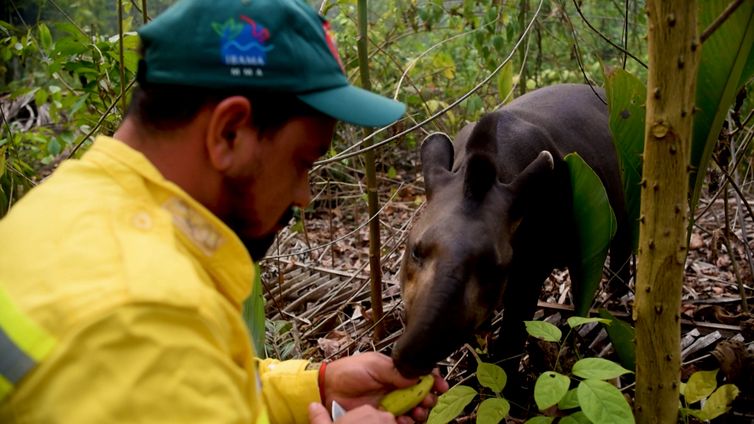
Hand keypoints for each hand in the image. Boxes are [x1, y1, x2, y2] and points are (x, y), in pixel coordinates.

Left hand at [322, 352, 448, 422]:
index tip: (440, 385)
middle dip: (428, 399)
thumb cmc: (348, 371)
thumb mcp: (374, 364)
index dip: (433, 380)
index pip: (421, 375)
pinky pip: (400, 422)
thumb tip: (417, 374)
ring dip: (419, 413)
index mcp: (396, 371)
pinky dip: (406, 422)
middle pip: (422, 395)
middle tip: (427, 401)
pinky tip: (404, 420)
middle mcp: (396, 388)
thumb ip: (396, 369)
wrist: (329, 388)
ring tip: (416, 413)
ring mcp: (390, 403)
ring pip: (414, 411)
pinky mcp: (382, 417)